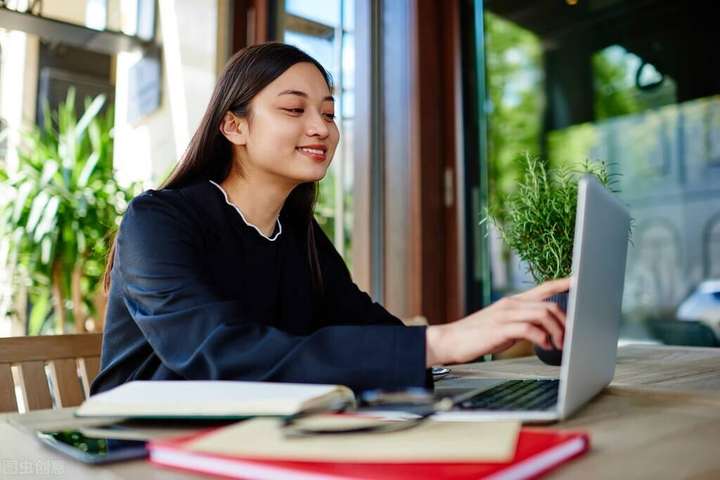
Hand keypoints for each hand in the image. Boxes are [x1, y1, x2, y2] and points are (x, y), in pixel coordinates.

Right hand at [425, 278, 569, 365]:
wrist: (450, 340)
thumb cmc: (477, 335)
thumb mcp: (503, 325)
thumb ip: (522, 323)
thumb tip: (545, 331)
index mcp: (513, 301)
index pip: (543, 287)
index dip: (563, 283)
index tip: (580, 281)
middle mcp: (511, 304)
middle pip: (549, 304)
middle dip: (565, 321)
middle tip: (569, 338)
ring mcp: (505, 314)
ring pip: (542, 314)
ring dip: (556, 331)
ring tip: (557, 345)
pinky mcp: (500, 328)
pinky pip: (529, 328)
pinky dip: (541, 338)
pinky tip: (543, 346)